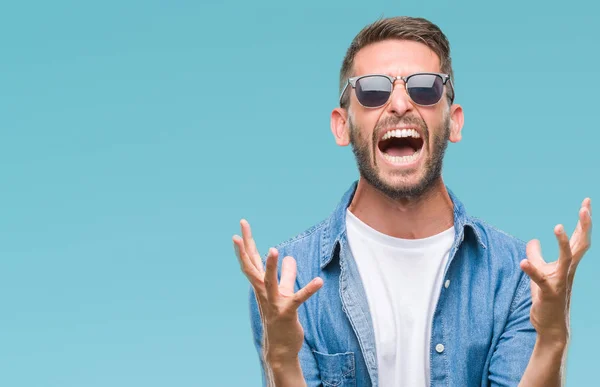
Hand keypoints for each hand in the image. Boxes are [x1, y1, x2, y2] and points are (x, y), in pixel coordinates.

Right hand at [233, 219, 322, 362]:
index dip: (246, 244)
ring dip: (271, 266)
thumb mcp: (284, 293)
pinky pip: (298, 299)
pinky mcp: (287, 313)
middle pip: (251, 267)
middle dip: (246, 248)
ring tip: (274, 249)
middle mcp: (263, 293)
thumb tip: (289, 258)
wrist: (280, 348)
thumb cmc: (280, 319)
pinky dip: (309, 290)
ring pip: (269, 282)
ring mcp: (273, 303)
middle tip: (240, 231)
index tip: (241, 227)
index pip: (251, 261)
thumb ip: (287, 275)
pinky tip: (319, 281)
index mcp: (261, 286)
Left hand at [520, 198, 591, 342]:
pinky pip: (541, 280)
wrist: (550, 325)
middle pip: (580, 245)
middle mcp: (568, 270)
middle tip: (585, 207)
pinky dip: (532, 270)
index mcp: (567, 264)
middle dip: (583, 226)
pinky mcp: (548, 293)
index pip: (578, 239)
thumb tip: (533, 241)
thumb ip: (537, 256)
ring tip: (557, 226)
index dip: (583, 222)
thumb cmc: (547, 297)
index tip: (587, 202)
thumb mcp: (539, 272)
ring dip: (562, 243)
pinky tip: (523, 262)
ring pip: (566, 260)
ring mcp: (560, 281)